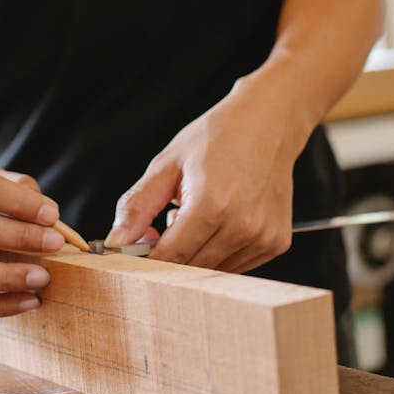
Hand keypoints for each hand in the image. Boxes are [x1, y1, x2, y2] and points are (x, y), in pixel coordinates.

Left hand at [104, 76, 301, 273]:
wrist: (270, 122)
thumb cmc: (218, 137)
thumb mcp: (167, 164)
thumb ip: (138, 206)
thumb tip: (116, 242)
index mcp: (212, 206)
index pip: (169, 258)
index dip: (146, 259)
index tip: (135, 248)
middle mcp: (242, 227)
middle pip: (189, 270)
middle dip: (169, 256)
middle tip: (164, 224)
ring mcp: (263, 238)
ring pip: (212, 271)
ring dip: (195, 254)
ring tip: (195, 217)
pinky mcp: (276, 243)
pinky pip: (235, 265)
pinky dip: (218, 252)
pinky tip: (218, 223)